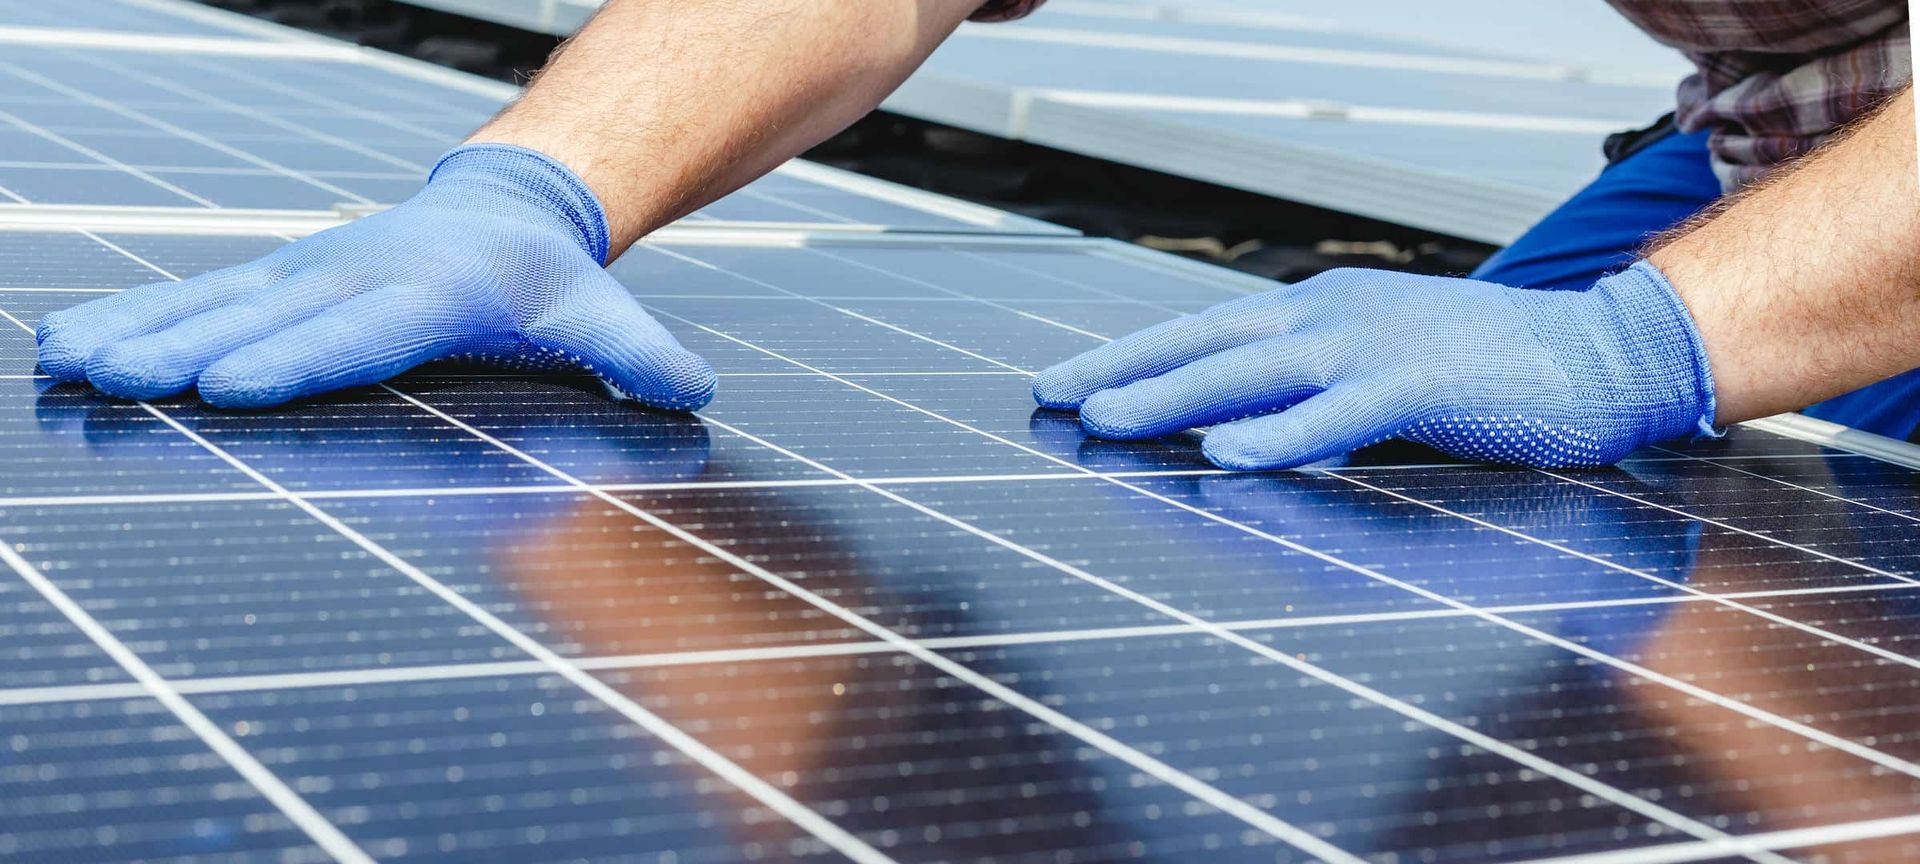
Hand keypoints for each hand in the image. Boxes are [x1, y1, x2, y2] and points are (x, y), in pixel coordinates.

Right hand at [36, 144, 714, 410]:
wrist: (508, 211)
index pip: (362, 335)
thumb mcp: (602, 314)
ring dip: (138, 332)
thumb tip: (697, 389)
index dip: (298, 360)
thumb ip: (641, 355)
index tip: (232, 387)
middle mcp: (357, 277)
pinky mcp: (278, 278)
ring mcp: (308, 274)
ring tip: (65, 361)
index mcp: (434, 295)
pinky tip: (67, 342)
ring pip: (213, 303)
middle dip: (187, 353)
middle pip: (266, 321)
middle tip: (116, 381)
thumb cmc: (550, 282)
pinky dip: (133, 315)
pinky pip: (197, 294)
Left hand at [1031, 263, 1716, 469]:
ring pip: (1251, 371)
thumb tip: (1234, 428)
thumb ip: (1311, 392)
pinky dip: (1277, 434)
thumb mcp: (1380, 367)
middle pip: (1206, 343)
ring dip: (1171, 396)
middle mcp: (1333, 316)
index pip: (1204, 331)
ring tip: (1102, 419)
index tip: (1065, 381)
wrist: (1600, 353)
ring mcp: (1374, 346)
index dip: (1131, 356)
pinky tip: (1223, 454)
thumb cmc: (1488, 369)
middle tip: (1049, 395)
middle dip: (1122, 370)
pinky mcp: (1420, 386)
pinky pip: (1335, 414)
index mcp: (1321, 311)